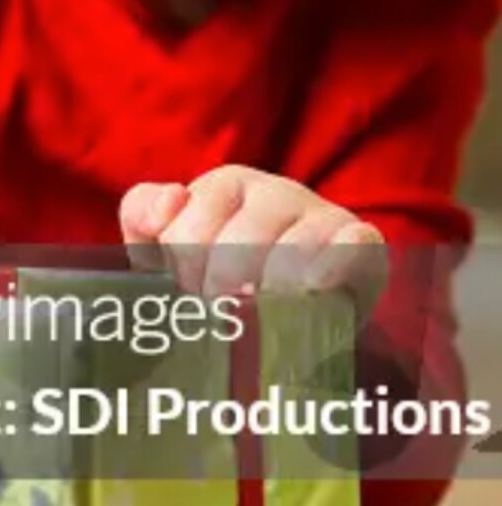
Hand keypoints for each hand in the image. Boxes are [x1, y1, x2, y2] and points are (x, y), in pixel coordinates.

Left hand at [119, 166, 386, 311]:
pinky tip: (312, 287)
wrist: (302, 319)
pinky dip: (328, 267)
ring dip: (267, 296)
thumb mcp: (167, 249)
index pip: (182, 229)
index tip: (192, 290)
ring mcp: (321, 215)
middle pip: (232, 244)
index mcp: (223, 187)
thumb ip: (143, 215)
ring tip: (262, 315)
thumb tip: (173, 197)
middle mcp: (274, 191)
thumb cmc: (224, 279)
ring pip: (284, 251)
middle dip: (221, 290)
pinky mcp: (362, 243)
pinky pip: (349, 245)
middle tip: (226, 311)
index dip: (182, 272)